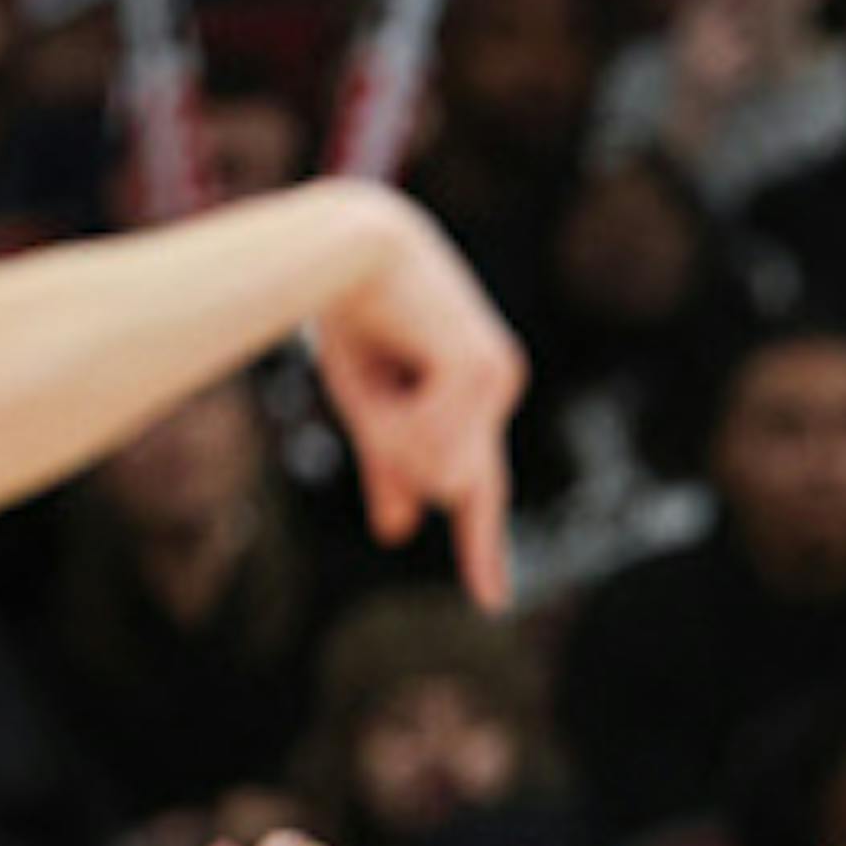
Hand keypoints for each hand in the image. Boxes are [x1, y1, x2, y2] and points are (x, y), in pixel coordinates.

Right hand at [310, 184, 525, 606]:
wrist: (347, 243)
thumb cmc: (353, 307)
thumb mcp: (367, 401)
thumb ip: (391, 466)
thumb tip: (402, 530)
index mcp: (475, 403)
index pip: (479, 488)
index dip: (486, 548)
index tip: (492, 602)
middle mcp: (498, 391)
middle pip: (447, 485)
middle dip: (396, 451)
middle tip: (373, 381)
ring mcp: (498, 382)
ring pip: (440, 471)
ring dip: (392, 430)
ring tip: (382, 358)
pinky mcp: (483, 372)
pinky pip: (431, 442)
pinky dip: (395, 413)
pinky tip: (393, 353)